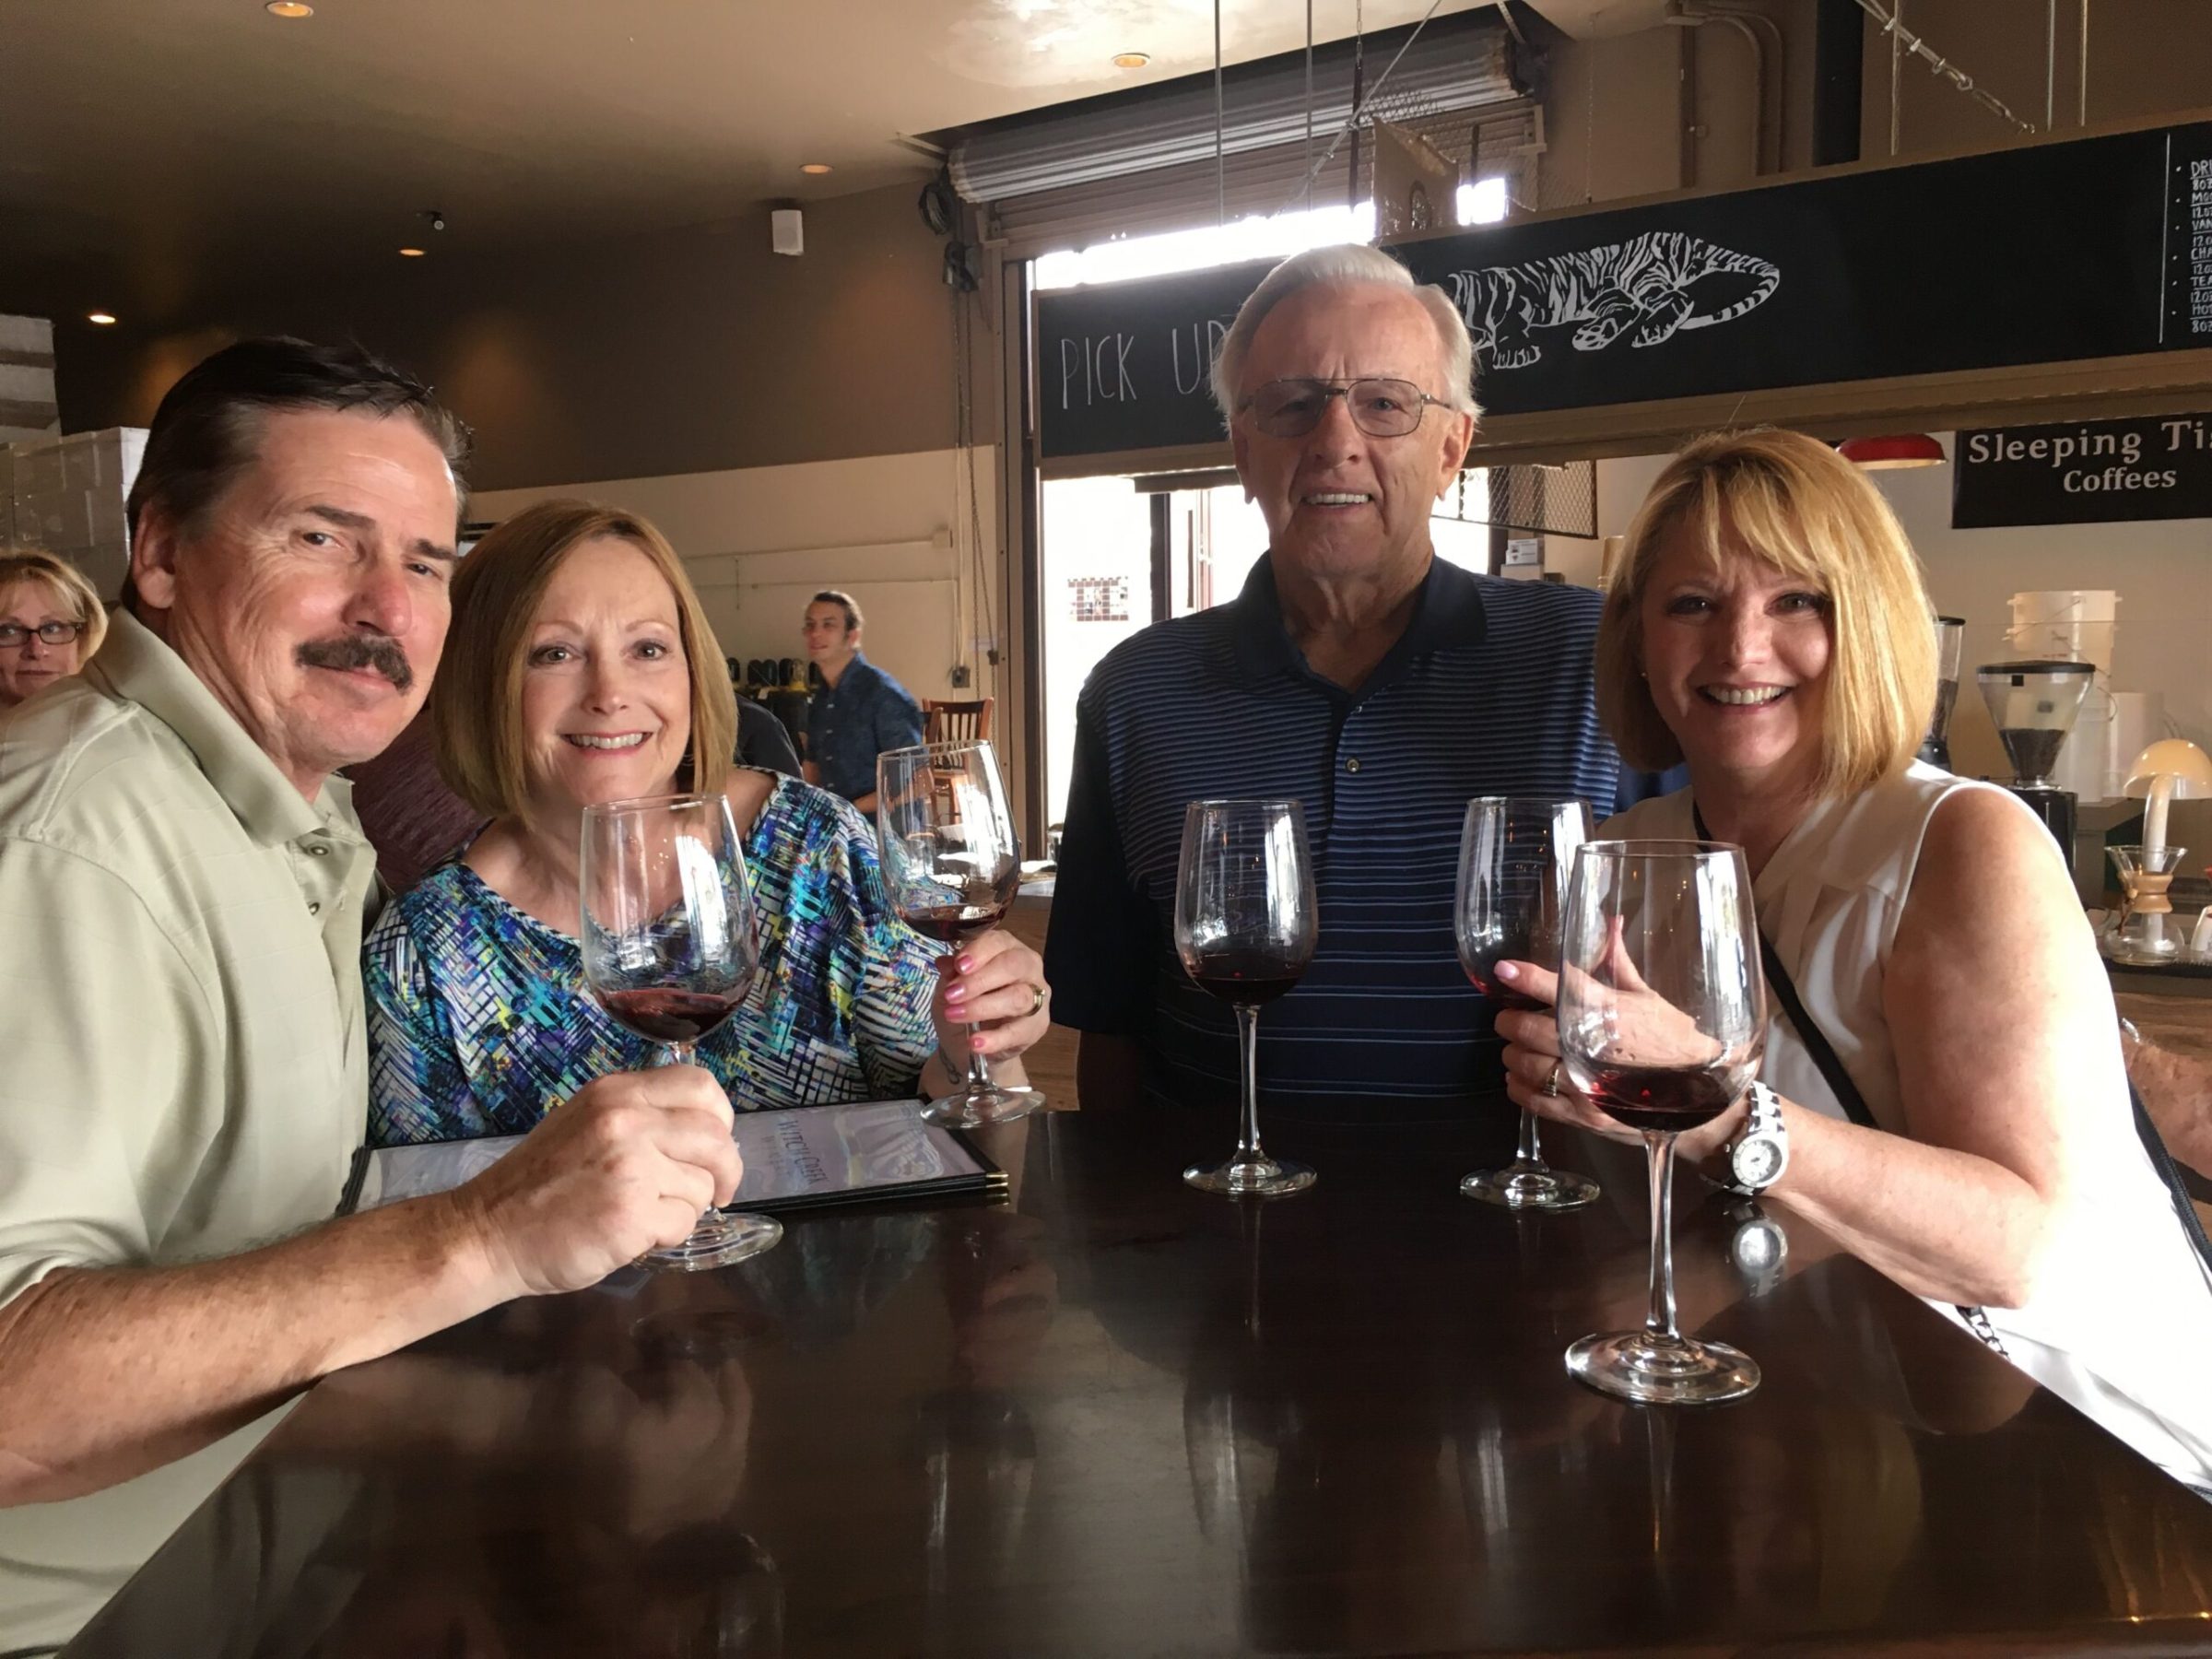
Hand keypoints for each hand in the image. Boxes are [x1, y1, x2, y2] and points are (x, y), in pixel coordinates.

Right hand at [445, 1066, 743, 1298]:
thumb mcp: (586, 1124)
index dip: (721, 1119)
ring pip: (702, 1186)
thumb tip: (706, 1133)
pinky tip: (631, 1236)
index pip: (702, 1086)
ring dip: (685, 1208)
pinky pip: (682, 1223)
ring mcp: (630, 1165)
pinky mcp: (631, 1213)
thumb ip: (640, 1118)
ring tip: (644, 1215)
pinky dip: (666, 1236)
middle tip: (715, 1194)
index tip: (714, 1147)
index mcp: (616, 1093)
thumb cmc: (538, 1185)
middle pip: (716, 1137)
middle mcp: (626, 1120)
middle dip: (725, 1171)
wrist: (486, 1233)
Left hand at [936, 928, 1050, 1062]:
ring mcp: (1037, 997)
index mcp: (1006, 948)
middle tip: (952, 994)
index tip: (958, 966)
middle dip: (980, 979)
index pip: (998, 941)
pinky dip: (995, 1039)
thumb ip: (950, 973)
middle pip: (1014, 966)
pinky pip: (1018, 1032)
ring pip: (1019, 997)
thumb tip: (946, 963)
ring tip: (955, 1015)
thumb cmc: (963, 1004)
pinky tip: (975, 1043)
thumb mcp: (948, 986)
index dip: (979, 952)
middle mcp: (1028, 968)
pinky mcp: (1037, 1027)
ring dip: (983, 1007)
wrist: (967, 1042)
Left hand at [1493, 959, 1744, 1162]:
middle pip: (1528, 1029)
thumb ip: (1617, 963)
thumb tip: (1609, 922)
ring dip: (1513, 1055)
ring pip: (1526, 1065)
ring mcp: (1587, 1084)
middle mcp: (1593, 1047)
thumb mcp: (1648, 998)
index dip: (1526, 978)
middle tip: (1508, 1019)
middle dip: (1510, 1021)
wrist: (1698, 1096)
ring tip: (1517, 1049)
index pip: (1559, 988)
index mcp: (1609, 1011)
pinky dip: (1519, 1086)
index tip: (1503, 970)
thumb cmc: (1672, 1040)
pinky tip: (1521, 1078)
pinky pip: (1534, 1099)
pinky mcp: (1584, 1115)